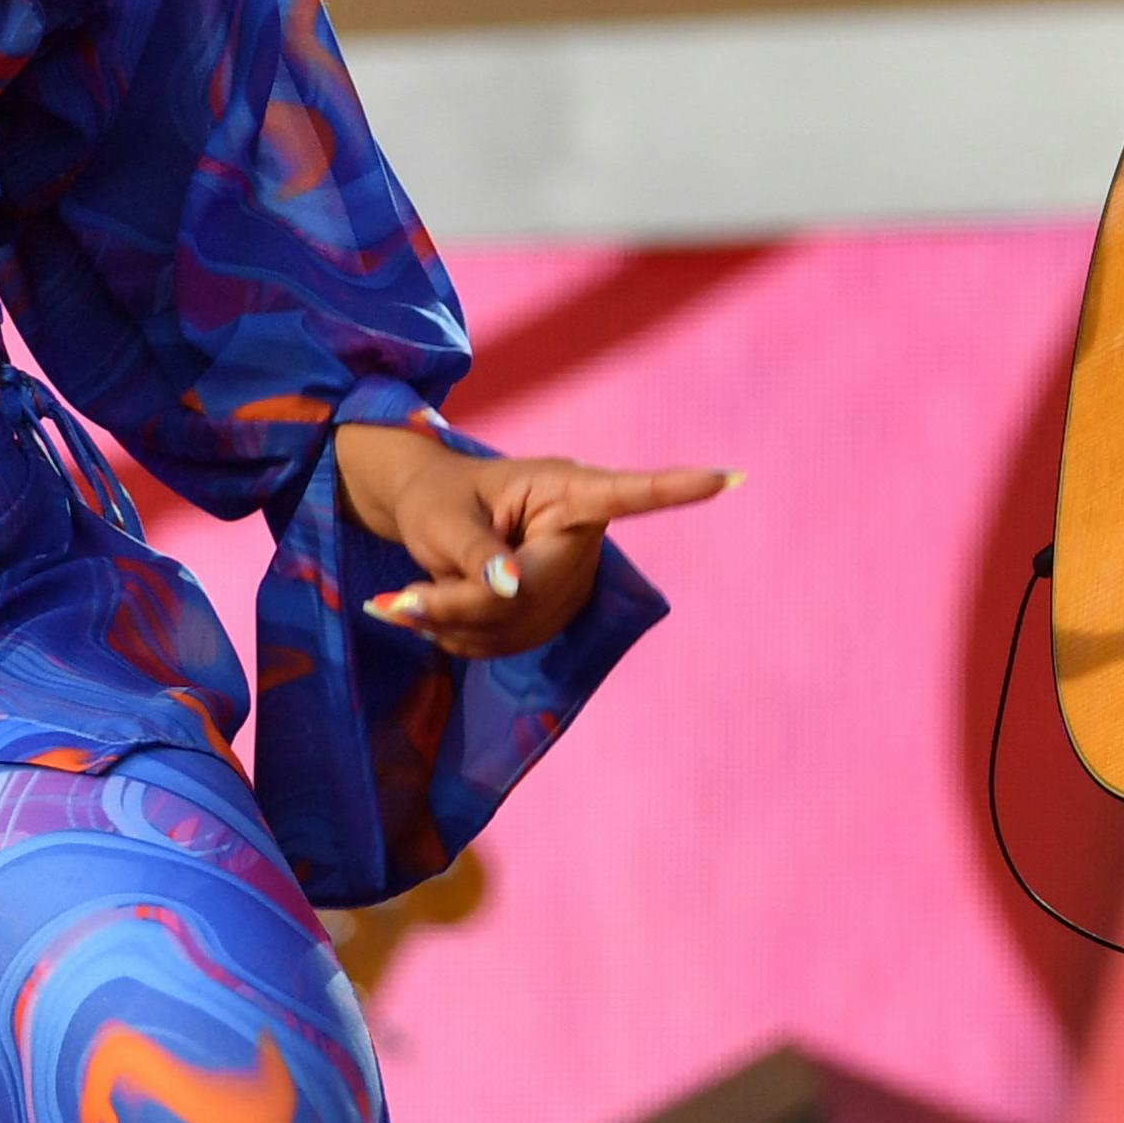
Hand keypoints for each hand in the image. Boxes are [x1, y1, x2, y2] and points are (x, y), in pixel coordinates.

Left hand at [333, 419, 731, 661]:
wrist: (425, 510)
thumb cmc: (434, 498)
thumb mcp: (441, 520)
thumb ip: (473, 555)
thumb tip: (512, 590)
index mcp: (565, 489)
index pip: (625, 493)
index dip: (675, 489)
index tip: (728, 478)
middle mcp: (579, 533)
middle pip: (537, 592)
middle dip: (465, 606)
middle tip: (395, 602)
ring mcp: (569, 576)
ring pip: (517, 628)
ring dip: (455, 626)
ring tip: (408, 598)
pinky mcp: (551, 611)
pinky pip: (507, 645)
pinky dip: (460, 640)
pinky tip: (432, 614)